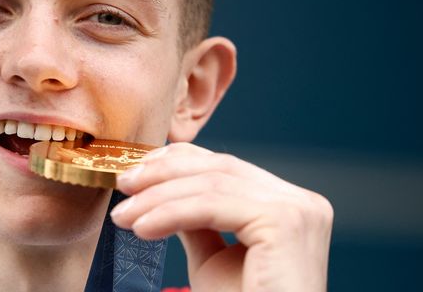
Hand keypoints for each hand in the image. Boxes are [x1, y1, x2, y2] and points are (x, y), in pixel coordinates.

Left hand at [110, 143, 332, 290]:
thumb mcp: (213, 261)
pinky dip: (170, 213)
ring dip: (157, 196)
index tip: (136, 173)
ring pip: (211, 184)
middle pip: (219, 168)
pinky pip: (213, 206)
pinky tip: (142, 228)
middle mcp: (300, 202)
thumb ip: (197, 223)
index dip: (177, 161)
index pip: (226, 166)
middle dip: (162, 173)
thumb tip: (165, 195)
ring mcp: (297, 209)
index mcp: (287, 205)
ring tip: (124, 215)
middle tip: (122, 185)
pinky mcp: (285, 221)